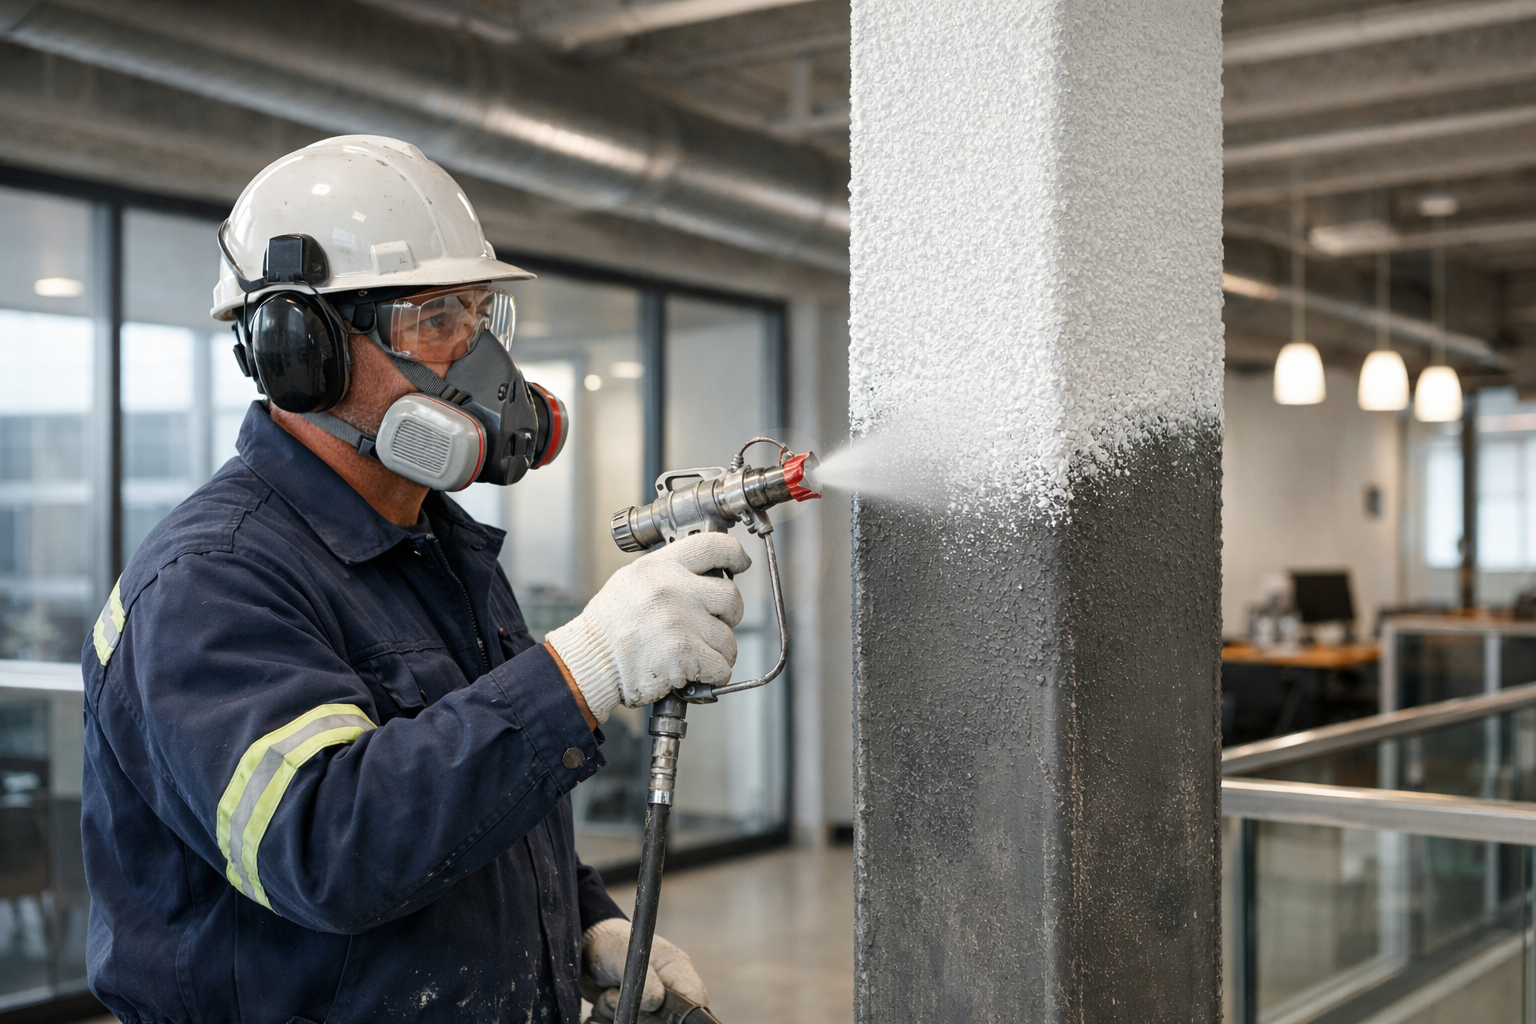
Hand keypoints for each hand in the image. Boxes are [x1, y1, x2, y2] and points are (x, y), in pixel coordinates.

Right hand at [546, 533, 748, 722]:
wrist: (590, 661)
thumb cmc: (608, 627)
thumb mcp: (632, 581)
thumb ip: (667, 574)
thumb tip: (705, 573)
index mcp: (659, 567)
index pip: (713, 546)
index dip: (734, 553)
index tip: (740, 562)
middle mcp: (672, 590)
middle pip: (731, 596)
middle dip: (730, 615)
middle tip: (715, 624)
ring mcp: (680, 621)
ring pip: (728, 638)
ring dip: (720, 651)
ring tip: (698, 653)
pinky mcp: (685, 654)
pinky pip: (721, 665)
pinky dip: (715, 674)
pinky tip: (697, 672)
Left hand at [581, 918, 707, 1020]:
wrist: (586, 949)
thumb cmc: (609, 943)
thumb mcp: (624, 955)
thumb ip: (643, 979)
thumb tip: (657, 1003)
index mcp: (675, 969)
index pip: (696, 997)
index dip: (684, 1011)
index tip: (655, 1010)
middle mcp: (668, 989)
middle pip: (668, 1020)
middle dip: (641, 1015)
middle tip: (616, 995)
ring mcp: (650, 1004)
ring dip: (620, 1015)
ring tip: (607, 994)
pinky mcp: (634, 1014)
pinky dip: (610, 1018)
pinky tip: (604, 1003)